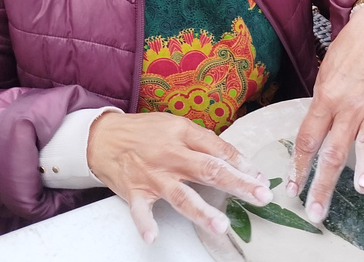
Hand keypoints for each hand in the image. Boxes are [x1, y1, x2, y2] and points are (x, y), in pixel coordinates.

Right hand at [87, 112, 272, 242]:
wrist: (103, 136)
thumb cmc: (145, 132)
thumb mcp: (175, 126)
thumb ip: (202, 141)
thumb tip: (231, 159)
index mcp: (183, 134)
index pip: (218, 149)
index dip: (242, 163)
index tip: (260, 177)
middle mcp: (171, 155)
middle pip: (209, 170)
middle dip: (237, 184)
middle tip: (260, 195)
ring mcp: (153, 175)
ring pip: (181, 195)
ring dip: (201, 211)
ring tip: (220, 226)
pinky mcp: (135, 191)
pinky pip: (140, 210)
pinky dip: (145, 223)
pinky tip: (152, 237)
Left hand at [286, 4, 363, 223]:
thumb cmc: (346, 53)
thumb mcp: (323, 78)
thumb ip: (320, 109)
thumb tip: (313, 140)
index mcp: (326, 100)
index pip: (308, 140)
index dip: (298, 167)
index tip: (293, 189)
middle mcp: (349, 108)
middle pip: (333, 152)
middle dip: (323, 185)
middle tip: (316, 212)